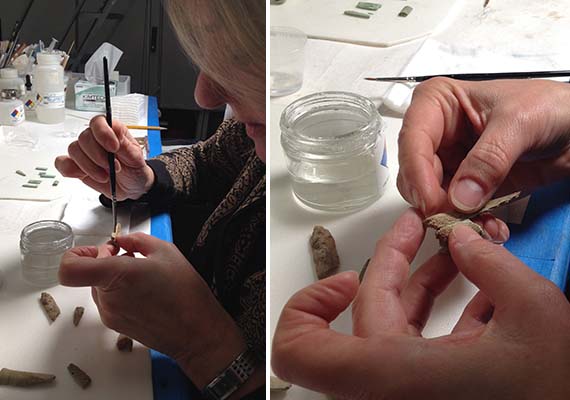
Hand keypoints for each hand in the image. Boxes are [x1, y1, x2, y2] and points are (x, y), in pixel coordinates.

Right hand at [55, 116, 154, 199]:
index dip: (103, 133)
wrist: (131, 187)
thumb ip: (126, 146)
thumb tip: (117, 131)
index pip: (99, 122)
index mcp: (112, 131)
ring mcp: (84, 152)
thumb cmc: (135, 169)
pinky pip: (62, 162)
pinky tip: (82, 175)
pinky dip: (69, 169)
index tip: (113, 148)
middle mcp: (95, 139)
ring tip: (105, 176)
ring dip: (88, 166)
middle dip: (98, 156)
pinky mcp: (76, 165)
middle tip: (112, 167)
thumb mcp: (137, 158)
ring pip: (74, 150)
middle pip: (84, 137)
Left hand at [59, 233, 246, 387]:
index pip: (70, 268)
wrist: (195, 331)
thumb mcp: (166, 251)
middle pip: (90, 273)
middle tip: (133, 258)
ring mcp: (110, 314)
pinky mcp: (116, 326)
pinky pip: (109, 302)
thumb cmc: (185, 294)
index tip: (95, 250)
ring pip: (100, 287)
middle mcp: (108, 298)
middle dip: (107, 261)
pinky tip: (145, 292)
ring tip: (144, 276)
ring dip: (115, 278)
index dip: (76, 254)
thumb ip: (137, 240)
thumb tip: (122, 241)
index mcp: (117, 276)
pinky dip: (121, 293)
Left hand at [272, 209, 569, 398]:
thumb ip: (491, 265)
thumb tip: (463, 240)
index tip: (342, 280)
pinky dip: (440, 313)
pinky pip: (423, 346)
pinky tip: (476, 290)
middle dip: (394, 262)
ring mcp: (416, 390)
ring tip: (453, 251)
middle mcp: (393, 388)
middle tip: (417, 228)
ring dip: (420, 284)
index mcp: (395, 375)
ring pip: (397, 327)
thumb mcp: (535, 313)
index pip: (303, 355)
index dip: (305, 310)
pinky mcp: (438, 391)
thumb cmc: (558, 391)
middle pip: (368, 314)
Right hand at [397, 78, 569, 214]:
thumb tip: (460, 196)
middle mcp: (437, 133)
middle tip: (452, 218)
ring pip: (428, 195)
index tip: (432, 200)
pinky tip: (488, 225)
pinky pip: (453, 210)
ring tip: (477, 223)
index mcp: (437, 103)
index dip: (417, 172)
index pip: (412, 139)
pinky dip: (467, 222)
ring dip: (450, 215)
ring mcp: (450, 161)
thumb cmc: (551, 107)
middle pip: (414, 172)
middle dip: (431, 198)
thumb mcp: (519, 123)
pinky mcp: (465, 185)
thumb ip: (489, 159)